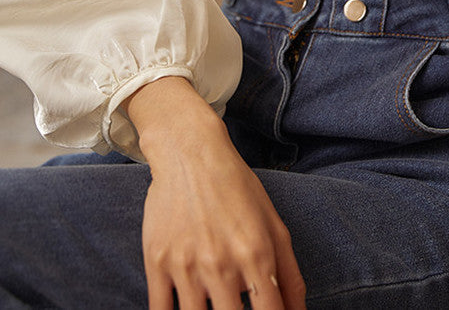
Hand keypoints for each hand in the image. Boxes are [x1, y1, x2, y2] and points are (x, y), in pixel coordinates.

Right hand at [125, 77, 306, 309]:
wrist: (191, 154)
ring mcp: (186, 266)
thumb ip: (290, 274)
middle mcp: (221, 265)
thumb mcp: (274, 224)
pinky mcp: (157, 263)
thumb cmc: (237, 189)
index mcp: (256, 255)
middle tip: (236, 307)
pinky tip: (186, 306)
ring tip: (214, 302)